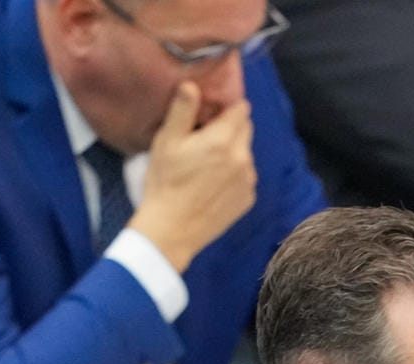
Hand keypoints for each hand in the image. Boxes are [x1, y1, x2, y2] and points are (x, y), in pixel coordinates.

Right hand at [131, 81, 258, 272]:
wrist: (172, 229)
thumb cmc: (165, 183)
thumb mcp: (167, 141)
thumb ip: (182, 110)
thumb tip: (192, 84)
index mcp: (223, 140)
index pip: (240, 109)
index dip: (225, 107)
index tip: (210, 113)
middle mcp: (243, 158)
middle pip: (245, 130)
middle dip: (229, 128)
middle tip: (203, 139)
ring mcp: (248, 180)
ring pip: (245, 154)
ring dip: (232, 152)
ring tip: (205, 165)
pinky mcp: (248, 199)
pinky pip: (245, 176)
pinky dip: (233, 175)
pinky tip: (211, 184)